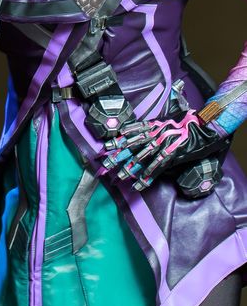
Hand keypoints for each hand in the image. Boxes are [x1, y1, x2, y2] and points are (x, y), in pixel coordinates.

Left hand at [102, 109, 227, 191]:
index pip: (129, 136)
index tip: (105, 148)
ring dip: (130, 170)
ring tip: (118, 178)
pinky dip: (148, 176)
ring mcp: (162, 145)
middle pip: (132, 148)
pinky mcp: (171, 155)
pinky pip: (157, 167)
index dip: (117, 142)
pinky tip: (139, 183)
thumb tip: (130, 134)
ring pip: (142, 159)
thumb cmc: (182, 123)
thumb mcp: (161, 122)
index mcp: (151, 127)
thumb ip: (147, 128)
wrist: (200, 127)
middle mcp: (154, 135)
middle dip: (118, 158)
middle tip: (105, 167)